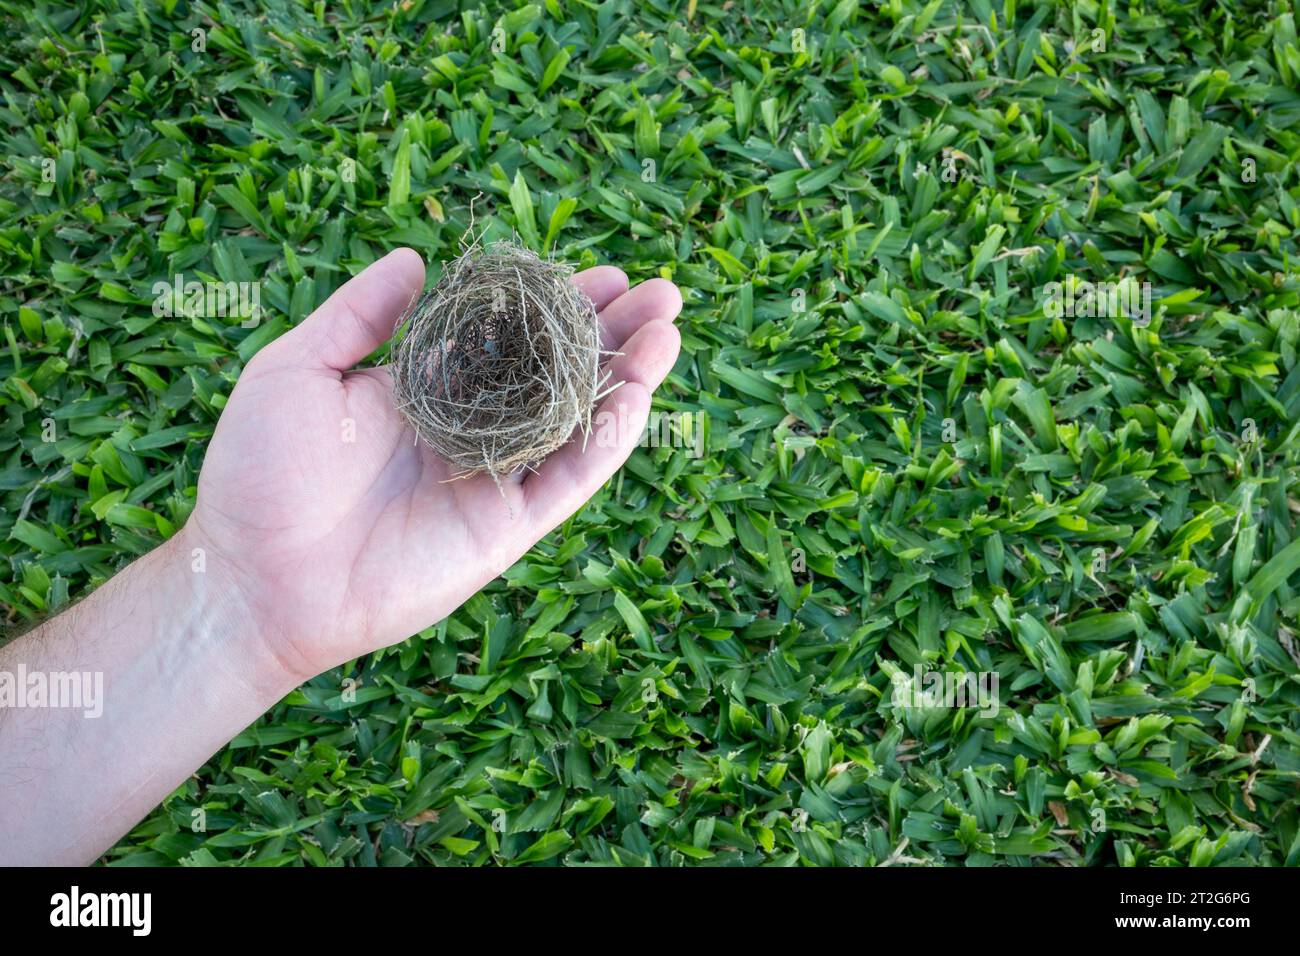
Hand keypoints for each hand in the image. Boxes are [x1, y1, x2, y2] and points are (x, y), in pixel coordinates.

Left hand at [185, 248, 681, 686]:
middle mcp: (471, 429)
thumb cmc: (258, 471)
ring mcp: (493, 479)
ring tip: (668, 330)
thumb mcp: (298, 368)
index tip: (600, 270)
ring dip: (628, 378)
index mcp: (428, 388)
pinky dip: (607, 440)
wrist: (254, 576)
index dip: (557, 302)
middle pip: (560, 372)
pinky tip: (637, 395)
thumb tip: (414, 257)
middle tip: (662, 291)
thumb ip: (359, 314)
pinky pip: (569, 479)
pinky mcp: (505, 526)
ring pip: (578, 421)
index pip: (511, 335)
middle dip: (613, 332)